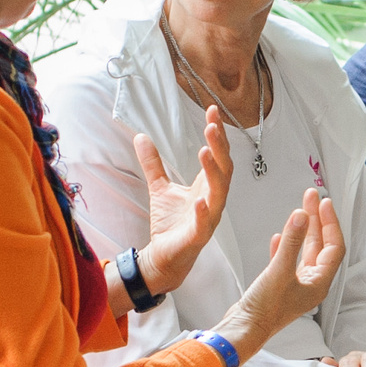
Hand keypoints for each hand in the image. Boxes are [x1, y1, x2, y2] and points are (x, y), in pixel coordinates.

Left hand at [129, 109, 232, 294]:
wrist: (165, 256)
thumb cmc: (170, 224)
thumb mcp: (159, 187)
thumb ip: (153, 163)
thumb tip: (141, 136)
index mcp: (208, 186)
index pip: (217, 155)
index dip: (217, 134)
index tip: (212, 110)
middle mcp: (213, 200)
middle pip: (224, 169)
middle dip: (220, 147)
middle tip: (213, 125)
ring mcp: (209, 218)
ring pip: (219, 192)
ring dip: (214, 171)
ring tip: (206, 151)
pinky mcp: (198, 236)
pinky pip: (205, 223)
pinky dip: (204, 211)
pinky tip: (199, 199)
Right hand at [216, 189, 343, 362]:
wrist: (244, 330)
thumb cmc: (264, 309)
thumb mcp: (279, 271)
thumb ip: (292, 242)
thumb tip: (302, 214)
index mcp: (319, 283)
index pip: (333, 246)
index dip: (330, 223)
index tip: (323, 202)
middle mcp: (311, 284)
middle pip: (320, 245)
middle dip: (316, 220)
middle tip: (311, 196)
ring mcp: (296, 285)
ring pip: (304, 251)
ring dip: (302, 230)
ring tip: (299, 208)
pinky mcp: (279, 286)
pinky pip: (287, 261)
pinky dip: (286, 246)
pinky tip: (279, 237)